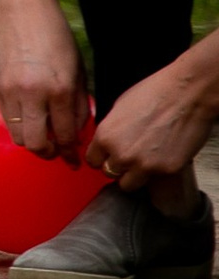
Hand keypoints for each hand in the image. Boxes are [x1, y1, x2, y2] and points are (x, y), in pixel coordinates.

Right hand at [0, 6, 89, 160]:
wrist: (25, 14)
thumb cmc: (58, 40)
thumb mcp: (78, 73)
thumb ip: (77, 105)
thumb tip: (75, 133)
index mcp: (59, 90)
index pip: (64, 136)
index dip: (70, 153)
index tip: (74, 161)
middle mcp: (33, 94)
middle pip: (36, 144)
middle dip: (48, 153)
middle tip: (57, 152)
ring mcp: (11, 91)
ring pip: (18, 135)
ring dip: (31, 141)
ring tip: (43, 135)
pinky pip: (7, 119)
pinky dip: (20, 125)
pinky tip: (30, 117)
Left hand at [88, 58, 218, 191]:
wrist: (185, 95)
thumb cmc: (153, 94)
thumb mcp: (118, 108)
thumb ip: (110, 129)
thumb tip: (107, 139)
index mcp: (105, 137)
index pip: (92, 160)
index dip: (101, 158)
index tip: (108, 156)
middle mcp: (121, 154)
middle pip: (109, 173)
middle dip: (117, 166)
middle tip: (130, 156)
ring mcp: (144, 165)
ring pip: (128, 184)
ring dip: (133, 175)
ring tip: (144, 161)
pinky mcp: (165, 170)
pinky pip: (154, 179)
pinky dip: (156, 171)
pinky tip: (163, 155)